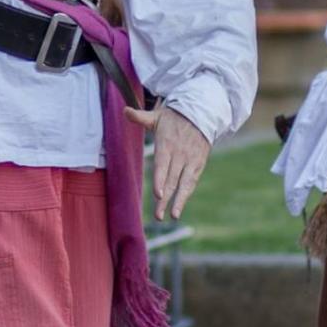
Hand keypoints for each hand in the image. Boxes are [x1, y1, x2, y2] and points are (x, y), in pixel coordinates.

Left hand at [125, 103, 209, 220]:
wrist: (201, 113)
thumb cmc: (174, 118)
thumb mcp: (157, 116)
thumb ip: (140, 117)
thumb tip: (125, 110)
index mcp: (167, 143)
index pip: (163, 164)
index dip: (161, 179)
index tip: (158, 193)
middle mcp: (180, 154)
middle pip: (172, 179)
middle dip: (165, 198)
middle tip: (158, 215)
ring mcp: (190, 160)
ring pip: (183, 183)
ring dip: (178, 201)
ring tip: (172, 216)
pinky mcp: (198, 164)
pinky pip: (191, 182)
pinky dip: (186, 195)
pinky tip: (179, 208)